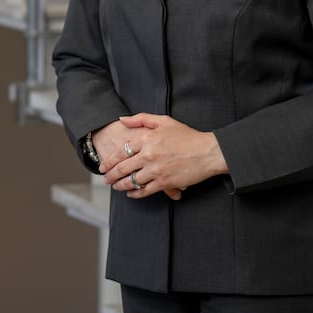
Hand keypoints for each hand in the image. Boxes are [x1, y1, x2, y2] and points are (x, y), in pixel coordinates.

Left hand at [103, 113, 227, 199]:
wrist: (208, 152)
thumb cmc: (187, 135)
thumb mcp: (164, 121)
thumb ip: (140, 119)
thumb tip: (122, 119)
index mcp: (146, 139)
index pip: (120, 152)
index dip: (109, 161)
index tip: (103, 166)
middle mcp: (148, 155)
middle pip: (122, 169)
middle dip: (110, 176)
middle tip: (105, 179)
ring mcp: (156, 170)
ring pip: (131, 181)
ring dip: (120, 186)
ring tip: (116, 187)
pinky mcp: (165, 183)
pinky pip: (145, 191)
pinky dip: (135, 194)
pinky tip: (131, 193)